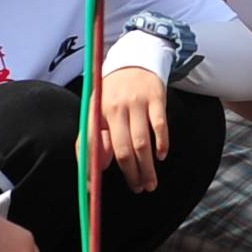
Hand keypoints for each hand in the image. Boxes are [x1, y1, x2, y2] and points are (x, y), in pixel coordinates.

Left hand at [95, 66, 170, 192]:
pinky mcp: (155, 98)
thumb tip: (99, 168)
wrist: (133, 62)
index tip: (95, 189)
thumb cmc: (112, 95)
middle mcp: (114, 108)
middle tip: (138, 188)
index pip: (89, 144)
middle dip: (131, 174)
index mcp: (95, 112)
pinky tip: (161, 156)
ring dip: (147, 167)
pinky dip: (162, 144)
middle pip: (122, 150)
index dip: (91, 169)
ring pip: (141, 143)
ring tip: (150, 183)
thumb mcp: (96, 111)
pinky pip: (159, 126)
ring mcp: (136, 103)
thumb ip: (92, 138)